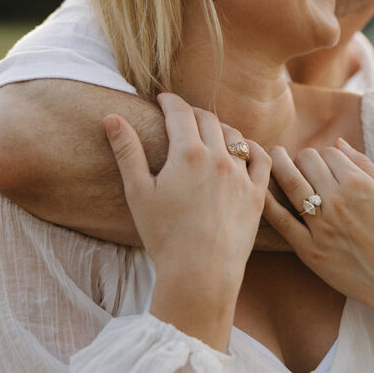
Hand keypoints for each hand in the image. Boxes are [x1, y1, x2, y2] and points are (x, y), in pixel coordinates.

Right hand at [103, 93, 269, 349]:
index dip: (169, 101)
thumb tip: (112, 117)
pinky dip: (252, 148)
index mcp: (188, 153)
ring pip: (235, 135)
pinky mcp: (257, 195)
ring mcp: (241, 175)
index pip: (180, 112)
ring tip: (209, 132)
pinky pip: (261, 159)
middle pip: (208, 119)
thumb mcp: (138, 192)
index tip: (162, 99)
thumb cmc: (164, 236)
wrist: (200, 274)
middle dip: (193, 112)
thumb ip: (127, 151)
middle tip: (182, 115)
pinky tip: (244, 149)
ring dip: (221, 128)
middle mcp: (219, 157)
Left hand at [263, 138, 373, 353]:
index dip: (325, 154)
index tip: (323, 161)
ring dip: (279, 164)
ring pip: (291, 182)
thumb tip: (337, 142)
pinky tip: (262, 189)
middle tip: (300, 162)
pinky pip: (282, 221)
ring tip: (273, 156)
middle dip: (303, 158)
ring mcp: (321, 225)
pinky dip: (269, 203)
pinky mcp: (309, 249)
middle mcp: (337, 200)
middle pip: (307, 162)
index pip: (329, 153)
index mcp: (358, 184)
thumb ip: (363, 165)